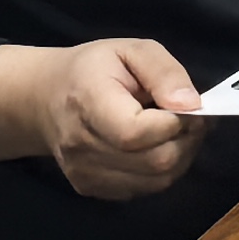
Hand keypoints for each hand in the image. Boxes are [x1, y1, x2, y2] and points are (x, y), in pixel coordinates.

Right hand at [0, 38, 203, 200]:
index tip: (191, 107)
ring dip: (180, 157)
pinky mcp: (90, 188)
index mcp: (88, 102)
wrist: (45, 99)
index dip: (175, 123)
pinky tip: (157, 147)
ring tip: (175, 132)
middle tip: (192, 119)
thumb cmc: (94, 69)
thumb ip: (164, 72)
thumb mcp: (132, 50)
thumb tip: (192, 104)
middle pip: (154, 161)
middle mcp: (81, 145)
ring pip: (155, 181)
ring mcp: (83, 172)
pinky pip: (143, 189)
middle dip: (187, 140)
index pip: (136, 132)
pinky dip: (162, 171)